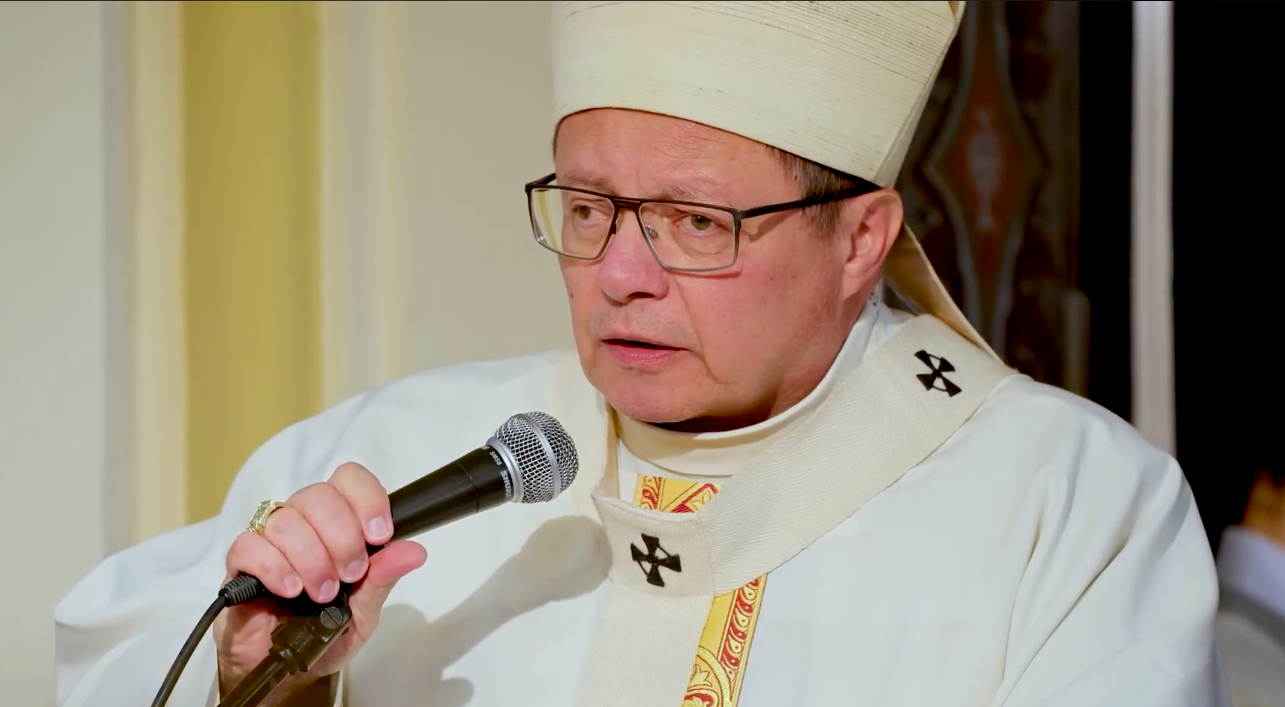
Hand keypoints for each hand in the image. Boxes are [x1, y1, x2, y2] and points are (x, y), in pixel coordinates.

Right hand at [213, 463, 426, 703]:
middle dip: (342, 536)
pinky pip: (249, 545)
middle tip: (350, 575)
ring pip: (286, 520)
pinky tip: (290, 590)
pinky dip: (275, 567)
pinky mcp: (240, 564)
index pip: (349, 479)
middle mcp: (303, 522)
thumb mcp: (364, 611)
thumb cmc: (324, 633)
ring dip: (311, 558)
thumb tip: (415, 551)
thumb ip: (383, 578)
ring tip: (322, 594)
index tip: (378, 535)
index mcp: (338, 523)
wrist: (285, 671)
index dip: (366, 499)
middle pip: (318, 496)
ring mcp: (269, 540)